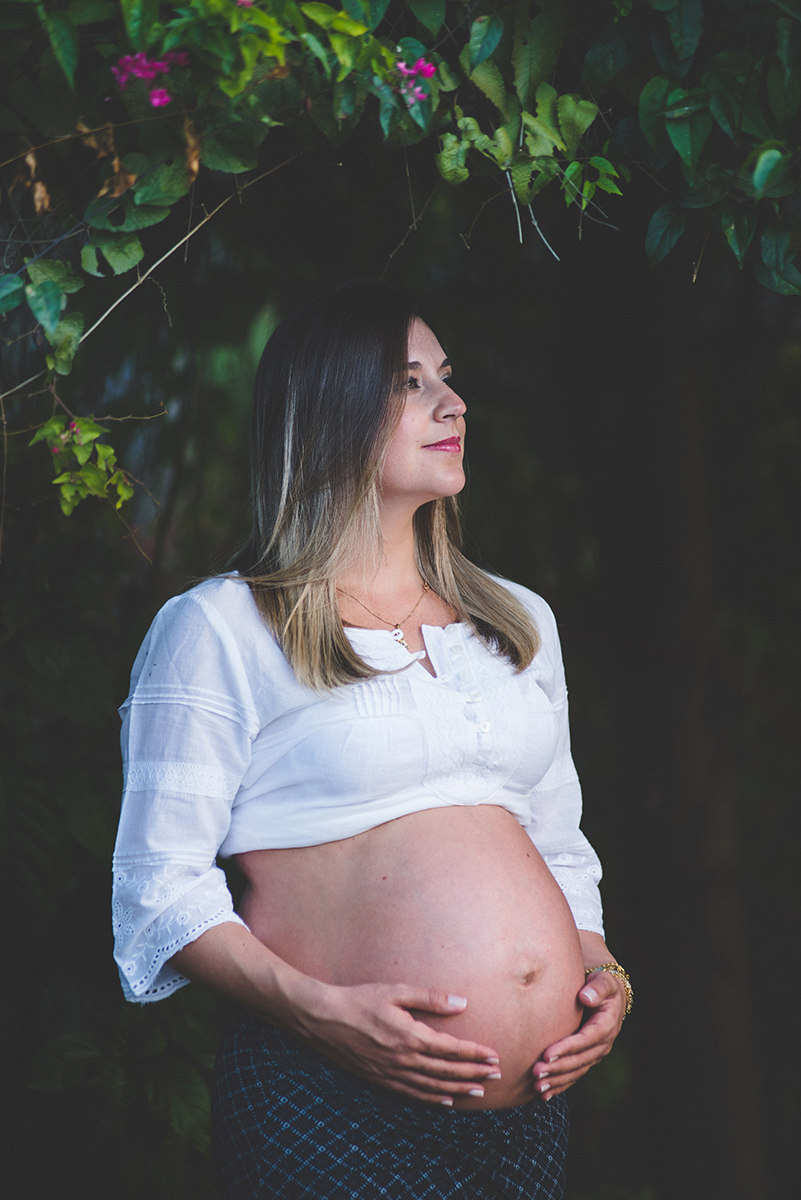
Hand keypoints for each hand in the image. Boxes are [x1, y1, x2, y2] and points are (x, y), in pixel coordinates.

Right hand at [290, 979, 501, 1105]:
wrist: (324, 1019)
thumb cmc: (360, 999)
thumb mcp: (396, 992)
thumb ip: (430, 998)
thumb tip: (462, 1003)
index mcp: (411, 1036)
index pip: (451, 1049)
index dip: (475, 1053)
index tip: (494, 1055)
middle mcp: (404, 1059)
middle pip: (447, 1071)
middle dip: (474, 1072)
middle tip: (496, 1074)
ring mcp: (392, 1073)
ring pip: (433, 1086)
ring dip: (458, 1089)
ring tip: (479, 1090)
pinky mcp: (381, 1080)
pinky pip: (413, 1094)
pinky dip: (432, 1099)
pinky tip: (445, 1101)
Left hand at [531, 969, 625, 1100]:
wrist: (609, 997)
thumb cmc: (602, 985)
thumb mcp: (604, 982)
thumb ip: (597, 988)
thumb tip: (585, 997)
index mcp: (606, 1026)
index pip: (585, 1040)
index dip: (567, 1048)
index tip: (547, 1054)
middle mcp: (602, 1044)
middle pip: (579, 1060)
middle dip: (558, 1068)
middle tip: (536, 1072)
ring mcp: (595, 1054)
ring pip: (576, 1071)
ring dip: (557, 1080)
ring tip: (538, 1086)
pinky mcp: (587, 1059)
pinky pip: (574, 1075)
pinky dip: (560, 1085)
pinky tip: (544, 1094)